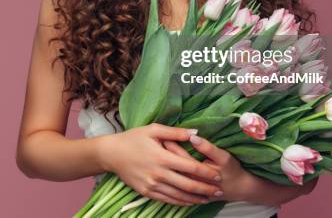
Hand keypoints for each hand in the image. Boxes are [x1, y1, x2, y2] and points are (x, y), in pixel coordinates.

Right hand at [98, 123, 223, 206]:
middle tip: (220, 191)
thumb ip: (176, 132)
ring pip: (179, 195)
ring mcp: (152, 185)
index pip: (190, 167)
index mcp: (162, 157)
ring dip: (196, 198)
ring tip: (209, 199)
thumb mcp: (153, 130)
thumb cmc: (133, 138)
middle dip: (206, 189)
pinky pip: (168, 200)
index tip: (218, 175)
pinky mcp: (146, 192)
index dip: (206, 172)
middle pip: (188, 185)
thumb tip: (196, 133)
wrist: (111, 154)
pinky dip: (181, 202)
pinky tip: (190, 202)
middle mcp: (158, 173)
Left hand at [164, 135, 251, 202]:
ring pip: (172, 176)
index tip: (162, 135)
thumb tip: (193, 135)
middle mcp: (191, 182)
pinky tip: (163, 166)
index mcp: (198, 171)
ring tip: (156, 151)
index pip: (180, 156)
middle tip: (156, 141)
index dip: (171, 145)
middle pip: (173, 166)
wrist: (238, 189)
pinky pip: (174, 185)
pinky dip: (167, 176)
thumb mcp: (223, 157)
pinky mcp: (189, 194)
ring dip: (164, 164)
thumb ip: (207, 147)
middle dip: (164, 153)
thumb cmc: (231, 170)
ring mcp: (190, 190)